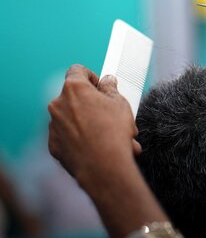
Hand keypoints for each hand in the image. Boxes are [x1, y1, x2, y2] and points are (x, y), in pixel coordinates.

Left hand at [48, 64, 140, 184]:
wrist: (103, 166)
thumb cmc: (113, 132)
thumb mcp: (120, 104)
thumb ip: (110, 89)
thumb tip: (108, 81)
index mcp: (74, 88)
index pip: (77, 70)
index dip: (91, 76)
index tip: (100, 86)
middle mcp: (58, 104)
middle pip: (75, 97)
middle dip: (91, 104)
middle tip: (109, 115)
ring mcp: (53, 125)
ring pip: (72, 118)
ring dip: (88, 123)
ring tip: (109, 136)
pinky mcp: (54, 145)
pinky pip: (67, 136)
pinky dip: (80, 139)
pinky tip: (97, 147)